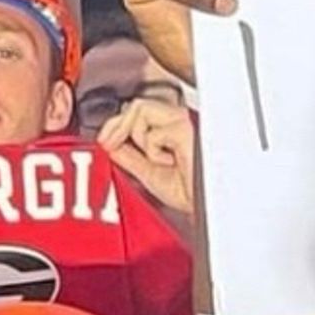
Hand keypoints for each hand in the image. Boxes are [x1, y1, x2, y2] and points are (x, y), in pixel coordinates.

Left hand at [97, 97, 196, 218]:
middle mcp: (179, 120)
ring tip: (154, 157)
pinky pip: (151, 132)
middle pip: (136, 105)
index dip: (116, 123)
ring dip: (138, 137)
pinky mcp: (185, 128)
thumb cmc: (192, 194)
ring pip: (140, 108)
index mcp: (172, 128)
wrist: (208, 208)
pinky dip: (153, 151)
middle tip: (110, 144)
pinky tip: (170, 161)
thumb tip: (111, 145)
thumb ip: (130, 157)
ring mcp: (183, 121)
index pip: (138, 111)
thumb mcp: (149, 174)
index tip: (106, 142)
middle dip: (117, 126)